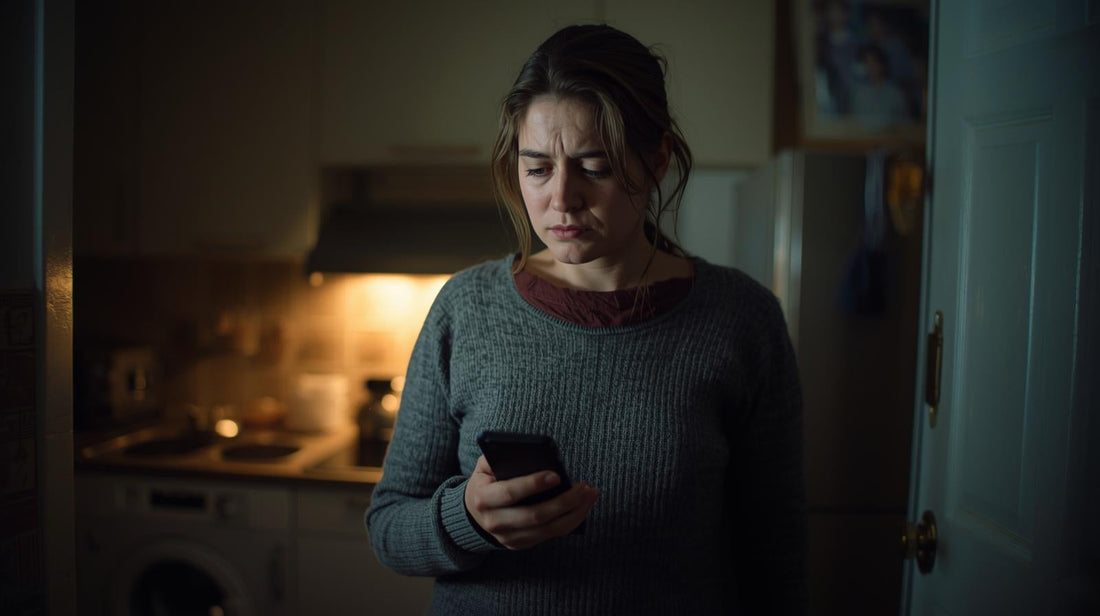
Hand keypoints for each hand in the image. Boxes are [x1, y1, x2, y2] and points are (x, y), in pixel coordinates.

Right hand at [464, 454, 598, 549]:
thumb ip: (500, 456)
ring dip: (575, 512)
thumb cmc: (486, 481)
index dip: (533, 484)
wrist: (474, 512)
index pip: (510, 493)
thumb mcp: (485, 466)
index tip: (556, 475)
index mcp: (483, 498)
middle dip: (564, 501)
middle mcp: (495, 522)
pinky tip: (583, 505)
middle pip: (535, 516)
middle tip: (585, 486)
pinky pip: (551, 535)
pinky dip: (571, 521)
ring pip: (548, 529)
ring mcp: (508, 537)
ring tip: (590, 494)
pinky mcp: (520, 544)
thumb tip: (531, 451)